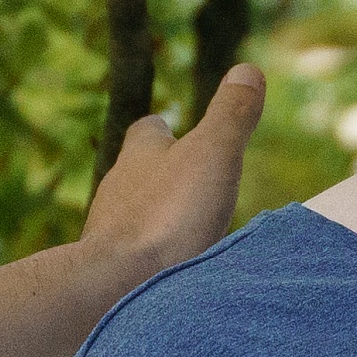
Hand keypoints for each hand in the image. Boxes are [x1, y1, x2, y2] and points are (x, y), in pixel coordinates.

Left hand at [84, 64, 265, 278]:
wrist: (114, 287)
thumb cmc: (166, 216)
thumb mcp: (211, 155)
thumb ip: (231, 115)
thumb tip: (248, 69)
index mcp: (139, 155)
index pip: (148, 130)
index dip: (165, 129)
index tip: (178, 128)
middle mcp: (116, 191)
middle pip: (138, 175)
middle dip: (162, 179)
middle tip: (191, 186)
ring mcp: (108, 235)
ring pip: (133, 219)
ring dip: (157, 223)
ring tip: (185, 236)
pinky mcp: (108, 274)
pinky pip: (131, 260)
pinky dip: (150, 261)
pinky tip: (168, 274)